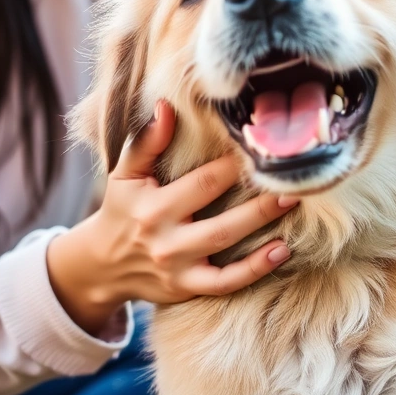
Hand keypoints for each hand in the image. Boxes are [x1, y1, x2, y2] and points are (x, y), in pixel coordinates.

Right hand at [48, 101, 294, 332]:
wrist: (103, 264)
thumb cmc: (122, 209)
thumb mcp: (125, 175)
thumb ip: (146, 142)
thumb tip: (167, 106)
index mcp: (153, 206)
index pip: (203, 183)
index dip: (234, 167)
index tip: (262, 152)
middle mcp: (166, 239)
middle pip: (220, 220)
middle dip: (258, 200)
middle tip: (292, 181)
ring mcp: (177, 267)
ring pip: (225, 247)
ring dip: (262, 227)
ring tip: (292, 205)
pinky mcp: (187, 288)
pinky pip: (225, 282)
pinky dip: (255, 270)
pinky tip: (283, 250)